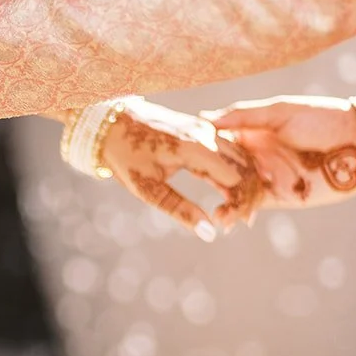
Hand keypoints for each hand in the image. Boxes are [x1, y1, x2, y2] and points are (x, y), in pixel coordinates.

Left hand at [100, 101, 265, 237]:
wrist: (110, 122)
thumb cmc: (125, 155)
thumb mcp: (148, 188)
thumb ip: (180, 210)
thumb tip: (209, 234)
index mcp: (196, 148)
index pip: (236, 178)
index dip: (239, 204)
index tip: (231, 225)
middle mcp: (206, 134)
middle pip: (244, 167)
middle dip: (245, 196)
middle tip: (240, 223)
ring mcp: (206, 128)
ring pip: (239, 158)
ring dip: (242, 184)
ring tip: (235, 212)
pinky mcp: (202, 129)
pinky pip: (227, 150)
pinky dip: (233, 171)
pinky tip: (229, 192)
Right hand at [205, 96, 355, 218]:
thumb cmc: (323, 117)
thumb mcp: (280, 111)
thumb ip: (244, 116)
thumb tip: (205, 118)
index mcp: (253, 132)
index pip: (221, 142)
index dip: (202, 149)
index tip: (181, 154)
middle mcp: (256, 156)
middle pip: (225, 171)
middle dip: (209, 182)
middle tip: (194, 190)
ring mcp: (267, 177)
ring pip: (237, 191)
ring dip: (224, 204)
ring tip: (214, 217)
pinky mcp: (282, 196)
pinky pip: (255, 205)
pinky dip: (241, 212)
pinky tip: (229, 220)